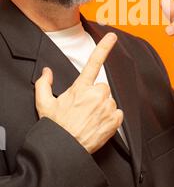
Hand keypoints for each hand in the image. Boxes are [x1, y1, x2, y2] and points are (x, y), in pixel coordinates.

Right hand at [35, 32, 123, 153]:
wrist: (64, 149)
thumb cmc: (55, 127)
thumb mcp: (44, 104)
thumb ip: (44, 84)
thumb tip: (47, 72)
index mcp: (81, 88)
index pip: (94, 62)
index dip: (104, 47)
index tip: (112, 37)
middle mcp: (96, 95)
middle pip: (102, 87)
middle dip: (95, 96)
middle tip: (84, 109)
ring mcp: (106, 107)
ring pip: (109, 101)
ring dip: (102, 107)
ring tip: (89, 119)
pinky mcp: (114, 121)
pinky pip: (117, 114)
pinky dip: (110, 118)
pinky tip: (98, 124)